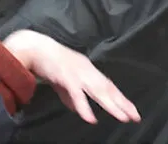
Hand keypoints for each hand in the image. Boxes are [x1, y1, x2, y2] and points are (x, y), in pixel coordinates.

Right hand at [2, 30, 140, 125]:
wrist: (33, 48)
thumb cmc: (47, 62)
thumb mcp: (61, 80)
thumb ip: (70, 95)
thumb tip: (77, 110)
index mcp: (87, 69)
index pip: (107, 85)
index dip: (120, 98)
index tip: (132, 110)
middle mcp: (86, 69)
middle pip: (107, 88)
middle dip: (122, 103)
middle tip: (135, 116)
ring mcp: (77, 72)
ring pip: (98, 91)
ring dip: (111, 105)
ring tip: (122, 117)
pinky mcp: (65, 76)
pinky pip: (77, 94)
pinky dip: (84, 107)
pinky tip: (91, 118)